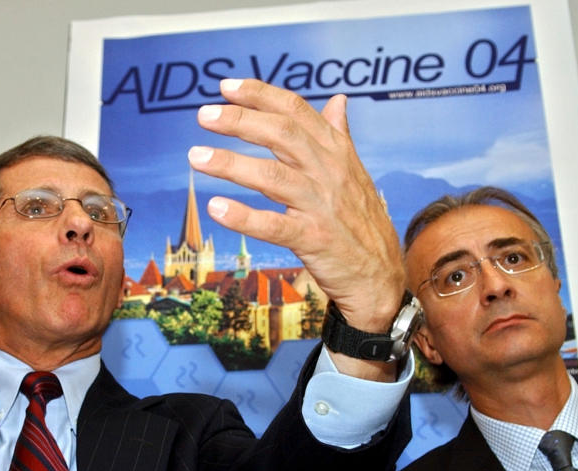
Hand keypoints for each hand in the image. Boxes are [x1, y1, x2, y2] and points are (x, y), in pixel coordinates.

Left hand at [187, 79, 403, 334]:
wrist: (381, 276)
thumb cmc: (360, 222)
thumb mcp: (354, 173)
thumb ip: (339, 135)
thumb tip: (338, 100)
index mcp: (336, 152)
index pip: (296, 111)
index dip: (260, 95)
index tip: (225, 87)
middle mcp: (329, 172)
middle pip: (282, 135)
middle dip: (241, 120)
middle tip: (203, 114)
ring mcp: (321, 205)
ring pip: (273, 177)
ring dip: (232, 164)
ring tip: (196, 156)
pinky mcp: (314, 239)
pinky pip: (275, 225)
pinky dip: (244, 217)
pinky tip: (216, 208)